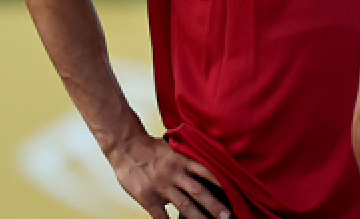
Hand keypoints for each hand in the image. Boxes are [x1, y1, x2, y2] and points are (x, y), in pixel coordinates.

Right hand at [110, 134, 230, 218]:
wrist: (125, 147)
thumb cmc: (149, 148)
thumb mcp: (173, 148)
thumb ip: (188, 159)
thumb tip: (207, 169)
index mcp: (182, 160)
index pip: (207, 171)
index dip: (222, 182)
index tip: (234, 192)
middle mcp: (175, 174)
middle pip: (199, 191)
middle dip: (215, 206)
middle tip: (228, 216)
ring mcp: (162, 187)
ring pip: (185, 206)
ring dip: (200, 217)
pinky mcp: (149, 198)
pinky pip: (162, 217)